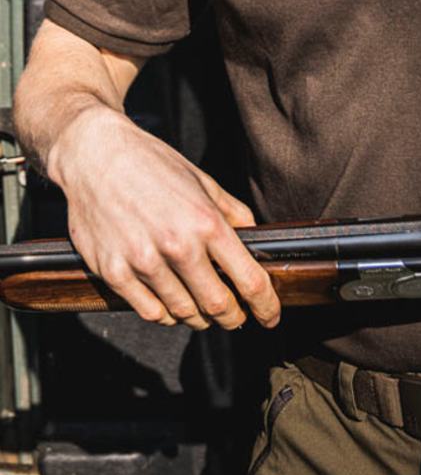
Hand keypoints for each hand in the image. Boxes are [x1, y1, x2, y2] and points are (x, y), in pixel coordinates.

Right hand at [49, 104, 280, 330]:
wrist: (96, 156)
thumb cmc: (152, 165)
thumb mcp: (202, 181)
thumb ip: (231, 213)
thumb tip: (254, 238)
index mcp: (206, 221)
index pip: (248, 279)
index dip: (265, 305)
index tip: (271, 316)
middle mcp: (177, 245)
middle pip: (216, 304)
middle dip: (232, 318)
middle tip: (236, 318)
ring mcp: (143, 261)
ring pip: (182, 312)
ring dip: (198, 318)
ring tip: (203, 312)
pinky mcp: (113, 271)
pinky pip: (147, 310)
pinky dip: (165, 315)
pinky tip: (171, 307)